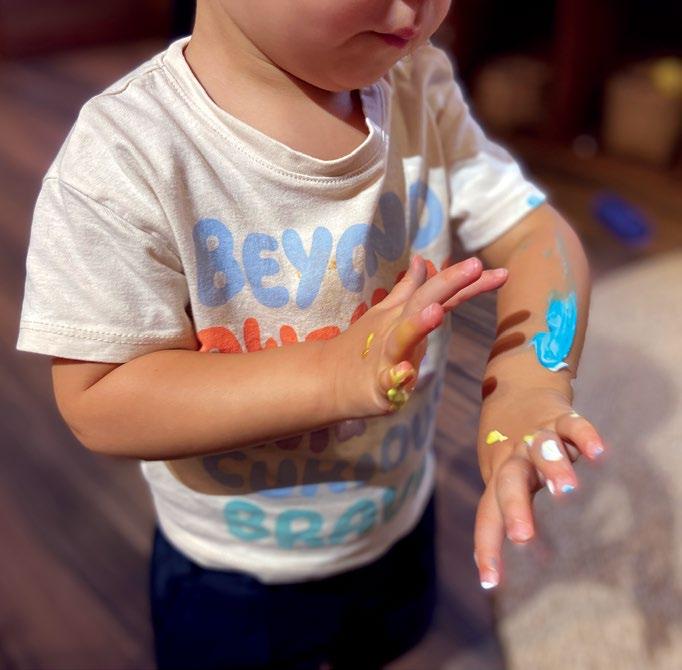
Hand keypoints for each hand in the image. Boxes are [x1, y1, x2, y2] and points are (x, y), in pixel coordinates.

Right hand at [327, 255, 508, 417]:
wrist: (327, 380)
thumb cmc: (362, 347)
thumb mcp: (386, 316)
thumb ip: (407, 289)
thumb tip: (422, 261)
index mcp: (405, 316)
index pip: (441, 295)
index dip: (469, 283)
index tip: (501, 272)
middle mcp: (397, 330)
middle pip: (424, 303)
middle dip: (449, 285)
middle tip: (474, 266)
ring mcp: (385, 356)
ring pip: (403, 338)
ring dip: (418, 324)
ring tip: (435, 312)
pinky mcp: (376, 385)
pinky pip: (389, 382)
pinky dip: (396, 378)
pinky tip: (406, 373)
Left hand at [473, 387, 606, 589]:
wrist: (515, 384)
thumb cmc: (509, 441)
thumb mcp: (503, 472)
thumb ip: (511, 505)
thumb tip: (532, 553)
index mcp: (500, 476)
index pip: (488, 514)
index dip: (486, 546)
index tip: (488, 581)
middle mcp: (515, 457)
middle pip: (509, 483)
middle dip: (515, 509)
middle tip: (522, 537)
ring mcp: (537, 436)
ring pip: (542, 450)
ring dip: (552, 469)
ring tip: (567, 490)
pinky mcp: (559, 416)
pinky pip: (572, 425)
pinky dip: (584, 437)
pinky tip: (597, 453)